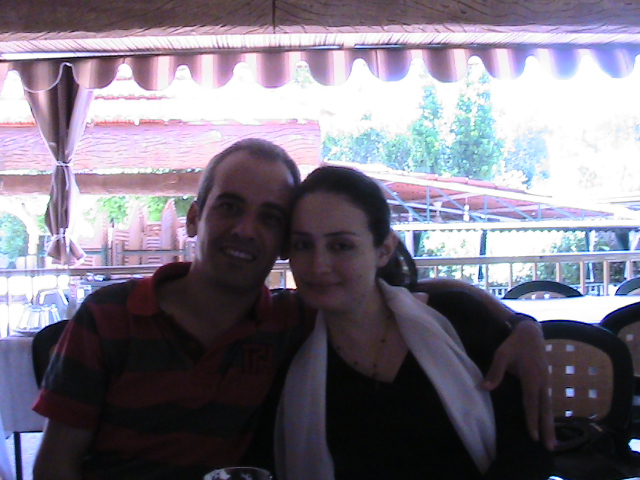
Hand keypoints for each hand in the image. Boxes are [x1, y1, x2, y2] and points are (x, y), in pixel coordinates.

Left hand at [481, 321, 555, 450]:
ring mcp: (547, 381)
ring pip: (549, 406)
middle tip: (549, 447)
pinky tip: (548, 424)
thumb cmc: (514, 344)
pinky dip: (549, 414)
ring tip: (552, 442)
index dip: (532, 419)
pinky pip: (548, 401)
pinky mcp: (546, 380)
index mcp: (532, 377)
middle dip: (547, 428)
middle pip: (545, 409)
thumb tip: (484, 388)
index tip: (533, 436)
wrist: (530, 332)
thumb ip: (495, 372)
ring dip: (550, 424)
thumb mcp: (501, 354)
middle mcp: (543, 381)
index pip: (531, 402)